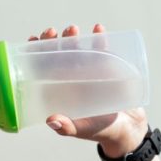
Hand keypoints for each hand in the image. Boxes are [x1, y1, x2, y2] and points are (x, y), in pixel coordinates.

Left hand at [29, 24, 149, 156]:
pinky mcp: (109, 67)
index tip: (32, 40)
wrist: (129, 129)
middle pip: (59, 54)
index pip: (44, 68)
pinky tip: (98, 29)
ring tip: (73, 30)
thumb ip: (67, 127)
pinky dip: (100, 38)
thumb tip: (51, 120)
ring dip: (74, 37)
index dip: (36, 54)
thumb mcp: (82, 129)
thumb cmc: (100, 131)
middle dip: (54, 41)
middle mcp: (72, 77)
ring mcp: (90, 70)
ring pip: (78, 49)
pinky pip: (103, 49)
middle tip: (53, 32)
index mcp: (61, 89)